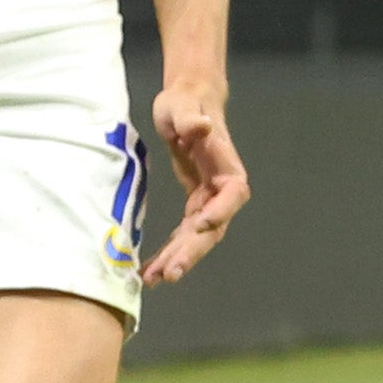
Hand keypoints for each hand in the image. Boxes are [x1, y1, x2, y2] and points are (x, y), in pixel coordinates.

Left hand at [141, 75, 248, 288]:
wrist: (186, 103)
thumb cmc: (186, 102)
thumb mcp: (184, 106)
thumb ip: (192, 119)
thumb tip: (200, 126)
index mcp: (226, 166)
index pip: (232, 194)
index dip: (220, 212)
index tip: (200, 226)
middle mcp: (221, 189)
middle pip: (213, 227)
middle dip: (192, 252)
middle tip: (170, 273)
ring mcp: (207, 199)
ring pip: (197, 238)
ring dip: (178, 260)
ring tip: (153, 280)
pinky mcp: (193, 205)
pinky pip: (183, 234)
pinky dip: (169, 251)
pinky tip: (150, 270)